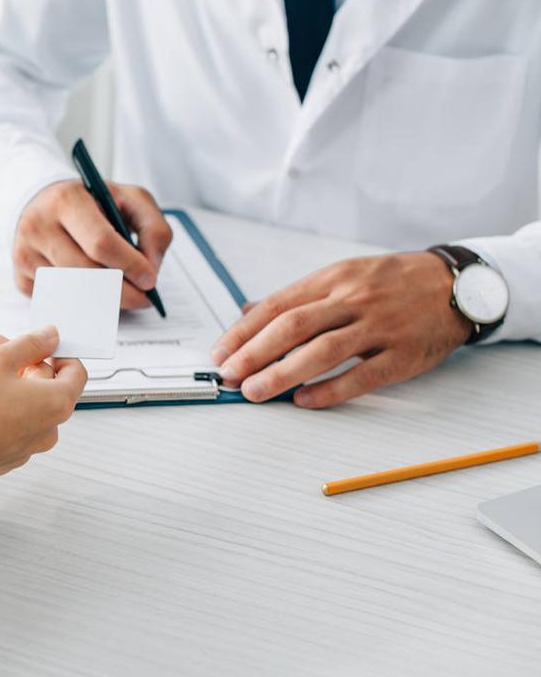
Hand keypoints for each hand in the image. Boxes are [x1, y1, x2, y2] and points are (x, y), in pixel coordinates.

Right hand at [0, 325, 87, 475]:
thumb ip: (29, 344)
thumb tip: (50, 336)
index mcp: (56, 403)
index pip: (74, 371)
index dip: (55, 351)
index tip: (34, 342)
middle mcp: (48, 429)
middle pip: (40, 383)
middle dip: (12, 359)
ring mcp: (27, 447)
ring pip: (20, 401)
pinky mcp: (6, 456)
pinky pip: (7, 422)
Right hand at [13, 179, 172, 309]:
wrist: (40, 202)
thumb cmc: (89, 202)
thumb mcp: (129, 199)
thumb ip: (153, 228)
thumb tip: (150, 269)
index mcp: (66, 199)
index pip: (101, 242)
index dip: (129, 266)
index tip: (149, 280)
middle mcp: (39, 226)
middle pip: (87, 273)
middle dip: (121, 291)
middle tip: (142, 297)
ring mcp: (25, 254)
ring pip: (72, 292)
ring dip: (102, 299)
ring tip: (120, 292)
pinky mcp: (20, 277)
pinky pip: (57, 300)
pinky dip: (79, 301)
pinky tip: (90, 288)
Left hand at [210, 252, 470, 408]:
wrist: (455, 284)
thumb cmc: (391, 283)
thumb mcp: (342, 276)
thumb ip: (296, 297)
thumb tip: (247, 313)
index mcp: (332, 279)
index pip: (276, 306)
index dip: (243, 331)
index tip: (220, 353)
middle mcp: (352, 300)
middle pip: (293, 327)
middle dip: (254, 353)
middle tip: (228, 375)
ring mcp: (379, 327)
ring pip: (323, 351)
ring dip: (283, 373)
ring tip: (255, 391)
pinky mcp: (403, 355)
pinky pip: (362, 375)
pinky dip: (330, 390)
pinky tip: (304, 400)